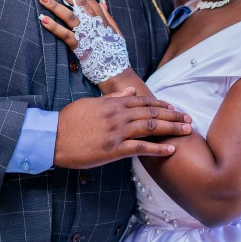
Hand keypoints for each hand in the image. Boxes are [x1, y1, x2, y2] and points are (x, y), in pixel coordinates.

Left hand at [36, 0, 121, 49]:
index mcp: (102, 18)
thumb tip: (102, 0)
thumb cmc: (115, 52)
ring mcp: (88, 34)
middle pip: (76, 2)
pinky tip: (43, 19)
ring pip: (69, 16)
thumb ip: (107, 15)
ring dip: (54, 5)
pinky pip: (66, 35)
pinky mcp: (81, 47)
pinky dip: (54, 27)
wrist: (118, 72)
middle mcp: (95, 23)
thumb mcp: (115, 31)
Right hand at [54, 87, 193, 168]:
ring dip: (172, 129)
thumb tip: (130, 91)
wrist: (52, 136)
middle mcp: (118, 115)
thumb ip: (113, 98)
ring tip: (186, 130)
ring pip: (151, 128)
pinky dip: (158, 149)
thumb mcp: (91, 103)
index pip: (143, 101)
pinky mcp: (114, 150)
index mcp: (113, 103)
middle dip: (173, 115)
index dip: (161, 104)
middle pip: (152, 113)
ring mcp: (117, 132)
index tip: (173, 107)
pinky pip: (141, 148)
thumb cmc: (69, 120)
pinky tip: (171, 149)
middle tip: (188, 118)